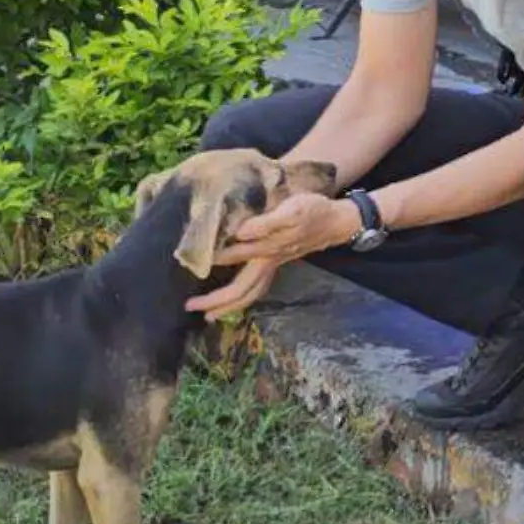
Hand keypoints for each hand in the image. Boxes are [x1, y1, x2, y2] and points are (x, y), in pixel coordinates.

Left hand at [184, 196, 358, 321]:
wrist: (337, 221)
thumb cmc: (314, 211)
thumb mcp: (293, 209)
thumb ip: (267, 222)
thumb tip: (240, 232)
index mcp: (267, 249)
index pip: (234, 260)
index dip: (212, 264)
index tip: (187, 264)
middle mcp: (267, 262)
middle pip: (240, 290)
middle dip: (215, 301)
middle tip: (189, 306)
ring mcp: (274, 265)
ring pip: (249, 293)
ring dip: (228, 305)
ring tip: (209, 314)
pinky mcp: (278, 262)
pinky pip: (257, 288)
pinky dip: (243, 297)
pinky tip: (235, 298)